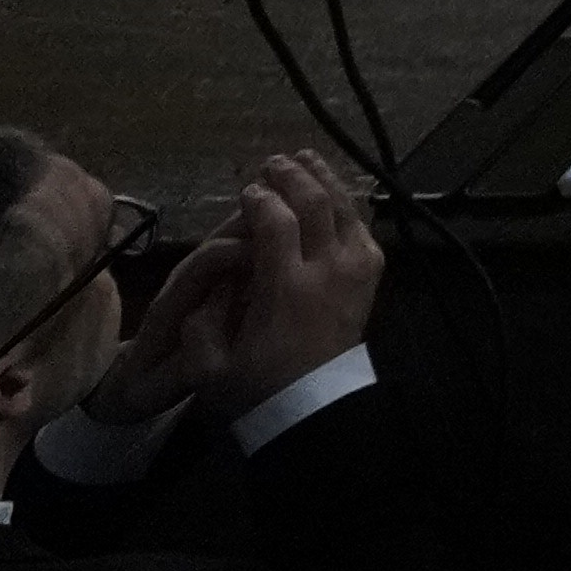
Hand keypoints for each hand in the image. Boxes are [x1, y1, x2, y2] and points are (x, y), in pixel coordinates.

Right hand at [96, 147, 383, 426]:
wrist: (314, 411)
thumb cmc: (256, 389)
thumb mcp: (209, 366)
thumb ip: (199, 321)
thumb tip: (209, 276)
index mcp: (286, 289)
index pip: (277, 223)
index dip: (260, 199)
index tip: (246, 191)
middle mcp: (327, 270)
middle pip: (315, 204)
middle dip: (292, 177)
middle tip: (272, 163)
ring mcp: (355, 270)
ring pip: (344, 208)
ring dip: (323, 179)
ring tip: (304, 159)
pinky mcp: (370, 276)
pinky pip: (363, 226)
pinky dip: (347, 201)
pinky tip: (333, 190)